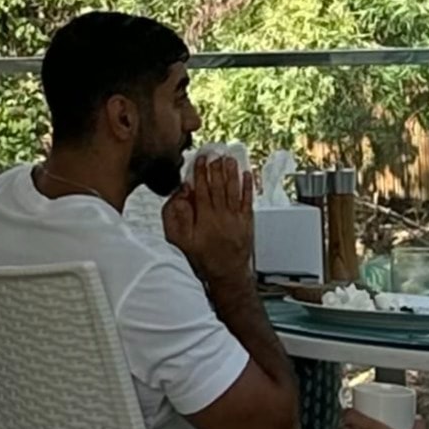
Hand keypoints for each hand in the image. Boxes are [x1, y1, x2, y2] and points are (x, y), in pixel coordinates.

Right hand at [160, 153, 254, 282]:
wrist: (227, 274)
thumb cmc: (204, 259)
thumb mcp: (183, 240)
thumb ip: (181, 217)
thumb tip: (182, 197)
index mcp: (205, 218)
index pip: (202, 189)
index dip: (201, 172)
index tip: (200, 159)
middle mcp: (222, 215)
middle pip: (219, 186)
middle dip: (216, 168)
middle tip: (215, 154)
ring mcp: (236, 218)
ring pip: (234, 190)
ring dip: (232, 173)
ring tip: (230, 159)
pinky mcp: (247, 222)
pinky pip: (248, 201)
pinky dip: (248, 187)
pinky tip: (247, 176)